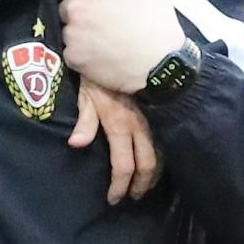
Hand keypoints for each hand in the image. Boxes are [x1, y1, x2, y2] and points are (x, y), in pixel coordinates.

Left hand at [54, 0, 186, 94]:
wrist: (158, 64)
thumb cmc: (159, 25)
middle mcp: (78, 8)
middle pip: (64, 6)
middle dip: (77, 12)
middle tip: (98, 21)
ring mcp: (72, 34)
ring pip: (66, 30)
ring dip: (78, 34)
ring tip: (101, 41)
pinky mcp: (72, 57)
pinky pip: (70, 52)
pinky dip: (80, 54)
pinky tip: (99, 56)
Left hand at [69, 80, 159, 204]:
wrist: (126, 44)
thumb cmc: (100, 71)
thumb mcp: (87, 94)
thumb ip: (84, 121)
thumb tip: (76, 144)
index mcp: (120, 125)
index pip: (123, 166)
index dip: (119, 186)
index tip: (113, 199)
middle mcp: (141, 124)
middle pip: (147, 165)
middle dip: (141, 185)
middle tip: (134, 197)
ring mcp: (154, 117)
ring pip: (162, 153)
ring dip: (155, 173)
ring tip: (148, 185)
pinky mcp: (161, 110)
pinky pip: (167, 139)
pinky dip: (165, 155)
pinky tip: (160, 162)